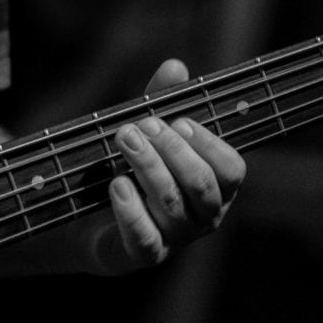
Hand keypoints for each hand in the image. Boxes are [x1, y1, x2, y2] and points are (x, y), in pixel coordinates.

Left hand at [90, 59, 244, 274]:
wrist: (90, 217)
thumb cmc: (132, 168)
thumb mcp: (147, 131)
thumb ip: (162, 100)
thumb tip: (175, 65)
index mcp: (216, 186)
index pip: (232, 170)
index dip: (209, 145)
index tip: (179, 120)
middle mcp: (203, 217)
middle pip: (201, 185)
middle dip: (172, 151)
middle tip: (142, 126)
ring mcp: (176, 240)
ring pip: (171, 205)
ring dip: (147, 167)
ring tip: (124, 139)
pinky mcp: (143, 256)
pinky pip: (144, 238)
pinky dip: (130, 208)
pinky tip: (116, 183)